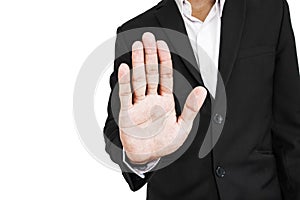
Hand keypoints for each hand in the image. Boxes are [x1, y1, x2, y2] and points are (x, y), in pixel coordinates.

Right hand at [118, 32, 206, 163]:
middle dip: (149, 55)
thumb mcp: (183, 127)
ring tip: (136, 46)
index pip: (165, 76)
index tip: (161, 44)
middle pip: (150, 73)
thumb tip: (202, 90)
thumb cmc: (165, 143)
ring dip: (137, 63)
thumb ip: (191, 108)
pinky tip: (124, 68)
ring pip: (138, 80)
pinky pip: (126, 95)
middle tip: (147, 37)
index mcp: (165, 100)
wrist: (148, 157)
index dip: (164, 60)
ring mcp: (138, 105)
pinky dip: (125, 82)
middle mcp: (151, 99)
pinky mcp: (127, 113)